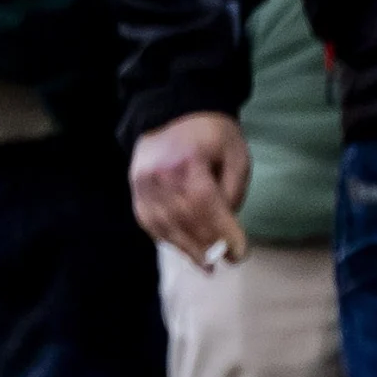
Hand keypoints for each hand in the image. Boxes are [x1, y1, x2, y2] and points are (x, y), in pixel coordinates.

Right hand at [129, 111, 252, 267]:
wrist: (174, 111)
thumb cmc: (212, 133)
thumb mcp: (235, 154)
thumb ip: (232, 190)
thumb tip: (226, 227)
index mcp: (187, 161)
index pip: (205, 206)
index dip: (223, 233)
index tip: (240, 252)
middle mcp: (159, 175)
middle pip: (184, 220)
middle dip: (208, 245)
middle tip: (226, 260)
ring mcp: (142, 184)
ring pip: (165, 226)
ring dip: (188, 250)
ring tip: (207, 265)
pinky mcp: (135, 190)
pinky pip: (150, 223)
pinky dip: (168, 239)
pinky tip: (184, 249)